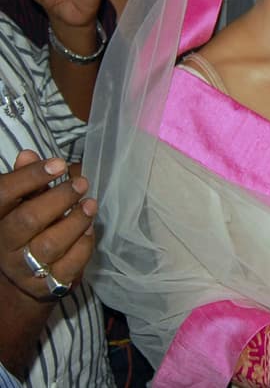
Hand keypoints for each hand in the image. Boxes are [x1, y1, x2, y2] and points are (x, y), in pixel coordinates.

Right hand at [0, 151, 96, 301]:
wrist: (25, 281)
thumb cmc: (28, 231)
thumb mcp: (23, 205)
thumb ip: (28, 182)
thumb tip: (28, 155)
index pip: (3, 194)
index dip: (30, 176)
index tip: (59, 163)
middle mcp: (4, 244)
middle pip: (28, 219)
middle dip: (59, 198)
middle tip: (81, 184)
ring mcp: (24, 267)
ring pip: (51, 244)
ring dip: (76, 221)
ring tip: (90, 206)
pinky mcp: (47, 285)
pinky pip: (70, 264)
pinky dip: (84, 245)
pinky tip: (89, 230)